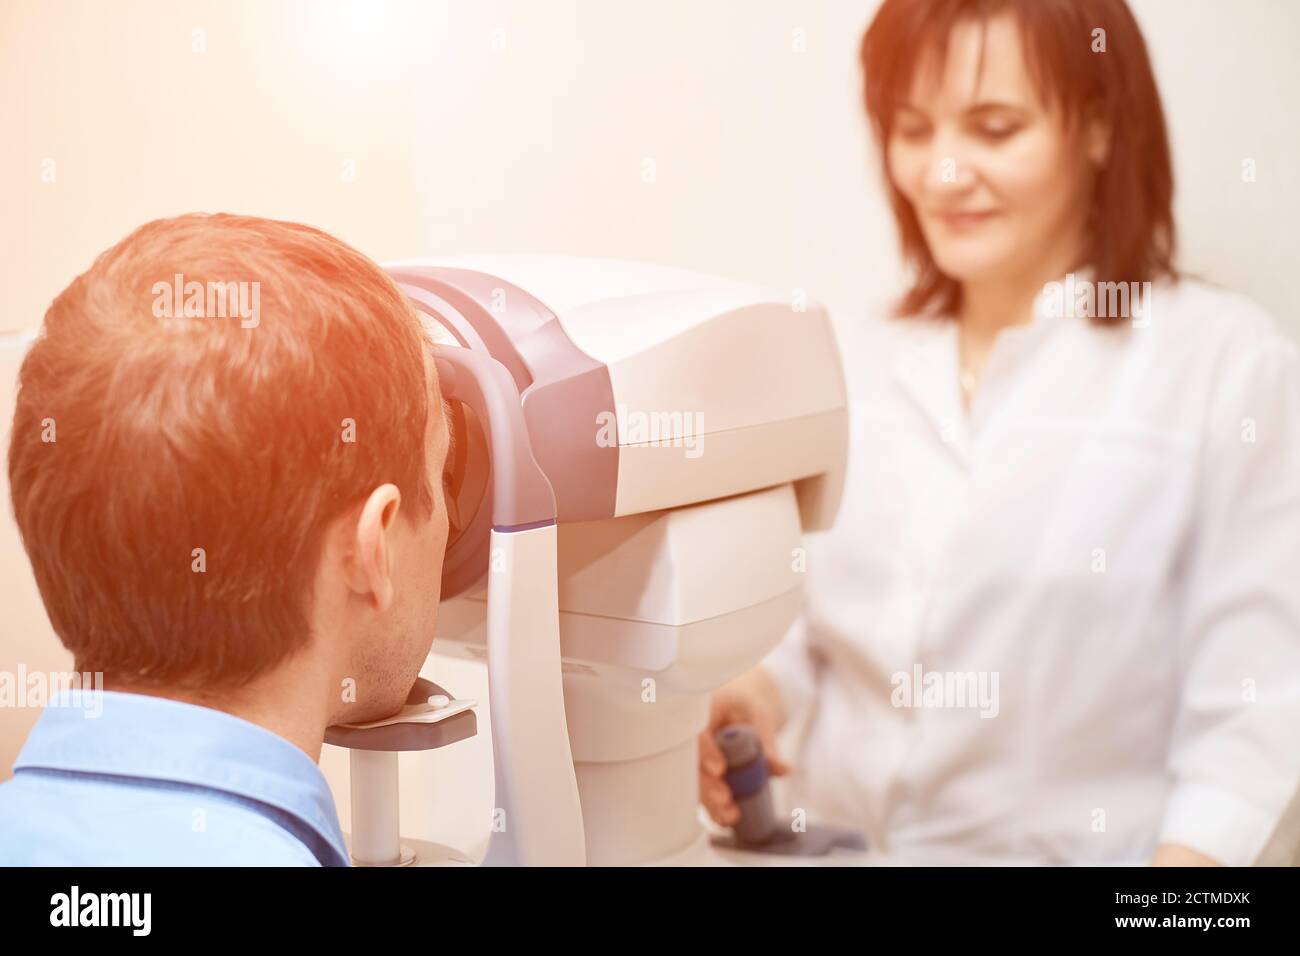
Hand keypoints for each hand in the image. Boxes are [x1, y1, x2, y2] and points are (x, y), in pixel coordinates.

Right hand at [698, 666, 789, 826]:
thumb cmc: (748, 702)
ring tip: (729, 816)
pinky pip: (704, 790)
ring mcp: (695, 756)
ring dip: (710, 801)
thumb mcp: (759, 715)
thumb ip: (767, 741)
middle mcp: (691, 736)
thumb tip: (782, 769)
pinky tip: (726, 819)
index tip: (719, 768)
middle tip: (724, 799)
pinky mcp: (702, 772)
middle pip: (691, 762)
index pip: (695, 730)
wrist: (743, 704)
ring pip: (695, 781)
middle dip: (706, 784)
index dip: (705, 751)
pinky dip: (714, 806)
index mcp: (700, 712)